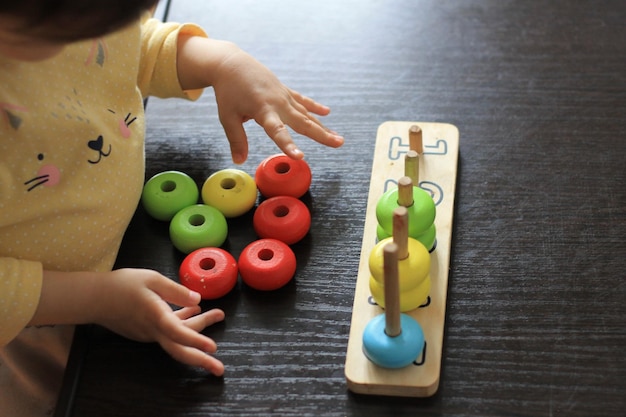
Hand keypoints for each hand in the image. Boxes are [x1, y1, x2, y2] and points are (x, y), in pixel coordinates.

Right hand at [94, 269, 224, 375]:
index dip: (196, 340)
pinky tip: (193, 310)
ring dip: (199, 328)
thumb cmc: (123, 285)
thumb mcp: (152, 279)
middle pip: (179, 350)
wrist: (95, 298)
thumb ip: (176, 291)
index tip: (213, 348)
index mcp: (155, 316)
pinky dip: (184, 323)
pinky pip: (169, 331)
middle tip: (219, 369)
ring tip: (218, 315)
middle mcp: (153, 330)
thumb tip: (198, 300)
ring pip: (178, 337)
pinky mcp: (146, 331)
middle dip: (201, 361)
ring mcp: (149, 333)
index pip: (178, 332)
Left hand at [176, 36, 343, 163]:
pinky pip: (302, 101)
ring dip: (322, 126)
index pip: (277, 131)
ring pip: (306, 114)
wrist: (232, 64)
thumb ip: (236, 139)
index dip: (288, 145)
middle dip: (321, 134)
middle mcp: (277, 103)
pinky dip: (314, 107)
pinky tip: (327, 113)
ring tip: (338, 139)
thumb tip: (239, 161)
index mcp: (262, 110)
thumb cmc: (228, 92)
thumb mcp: (227, 117)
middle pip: (302, 122)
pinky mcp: (284, 91)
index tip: (300, 157)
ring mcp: (283, 96)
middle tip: (339, 144)